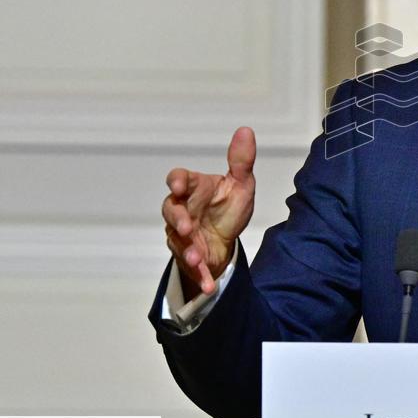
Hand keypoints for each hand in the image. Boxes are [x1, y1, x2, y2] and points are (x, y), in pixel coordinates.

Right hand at [162, 127, 255, 298]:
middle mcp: (183, 210)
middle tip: (188, 226)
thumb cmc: (228, 205)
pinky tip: (209, 286)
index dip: (177, 181)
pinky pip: (191, 267)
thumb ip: (241, 160)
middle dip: (177, 218)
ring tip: (196, 256)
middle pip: (170, 210)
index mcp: (194, 188)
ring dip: (186, 249)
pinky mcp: (188, 255)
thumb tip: (246, 130)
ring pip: (177, 240)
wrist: (228, 238)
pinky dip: (200, 276)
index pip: (179, 179)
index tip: (179, 185)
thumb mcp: (241, 183)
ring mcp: (182, 234)